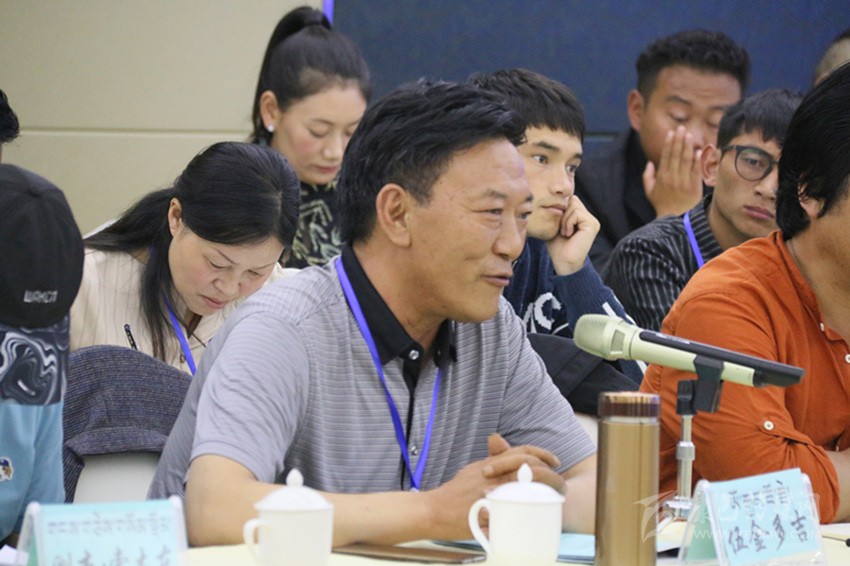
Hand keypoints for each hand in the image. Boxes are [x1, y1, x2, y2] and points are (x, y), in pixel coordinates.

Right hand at [425, 434, 563, 539]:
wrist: (435, 509)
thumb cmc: (454, 492)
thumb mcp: (474, 469)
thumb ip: (491, 458)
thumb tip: (499, 441)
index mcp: (492, 464)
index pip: (522, 451)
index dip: (542, 454)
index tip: (554, 462)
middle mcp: (494, 476)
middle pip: (529, 467)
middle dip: (550, 474)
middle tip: (560, 482)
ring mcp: (492, 494)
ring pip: (527, 487)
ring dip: (544, 491)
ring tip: (554, 496)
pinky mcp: (490, 512)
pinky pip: (515, 511)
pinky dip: (529, 511)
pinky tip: (538, 513)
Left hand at [545, 195, 600, 275]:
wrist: (563, 262)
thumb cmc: (557, 247)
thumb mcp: (555, 225)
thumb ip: (558, 212)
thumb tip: (555, 198)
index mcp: (583, 218)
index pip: (571, 200)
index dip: (561, 210)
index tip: (558, 227)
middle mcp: (590, 218)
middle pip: (573, 200)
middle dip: (563, 214)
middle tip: (562, 230)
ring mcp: (592, 221)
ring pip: (573, 205)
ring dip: (564, 220)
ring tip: (565, 233)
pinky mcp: (592, 224)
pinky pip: (576, 213)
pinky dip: (568, 223)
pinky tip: (569, 234)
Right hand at [643, 125, 703, 217]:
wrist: (675, 219)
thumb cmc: (662, 205)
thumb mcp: (649, 192)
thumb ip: (647, 177)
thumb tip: (649, 163)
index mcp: (661, 177)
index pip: (666, 156)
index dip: (669, 143)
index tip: (672, 133)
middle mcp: (672, 177)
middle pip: (676, 155)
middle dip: (679, 140)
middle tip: (682, 127)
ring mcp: (684, 181)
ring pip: (686, 160)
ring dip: (688, 146)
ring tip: (689, 134)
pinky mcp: (694, 186)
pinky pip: (696, 170)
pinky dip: (697, 160)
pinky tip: (699, 150)